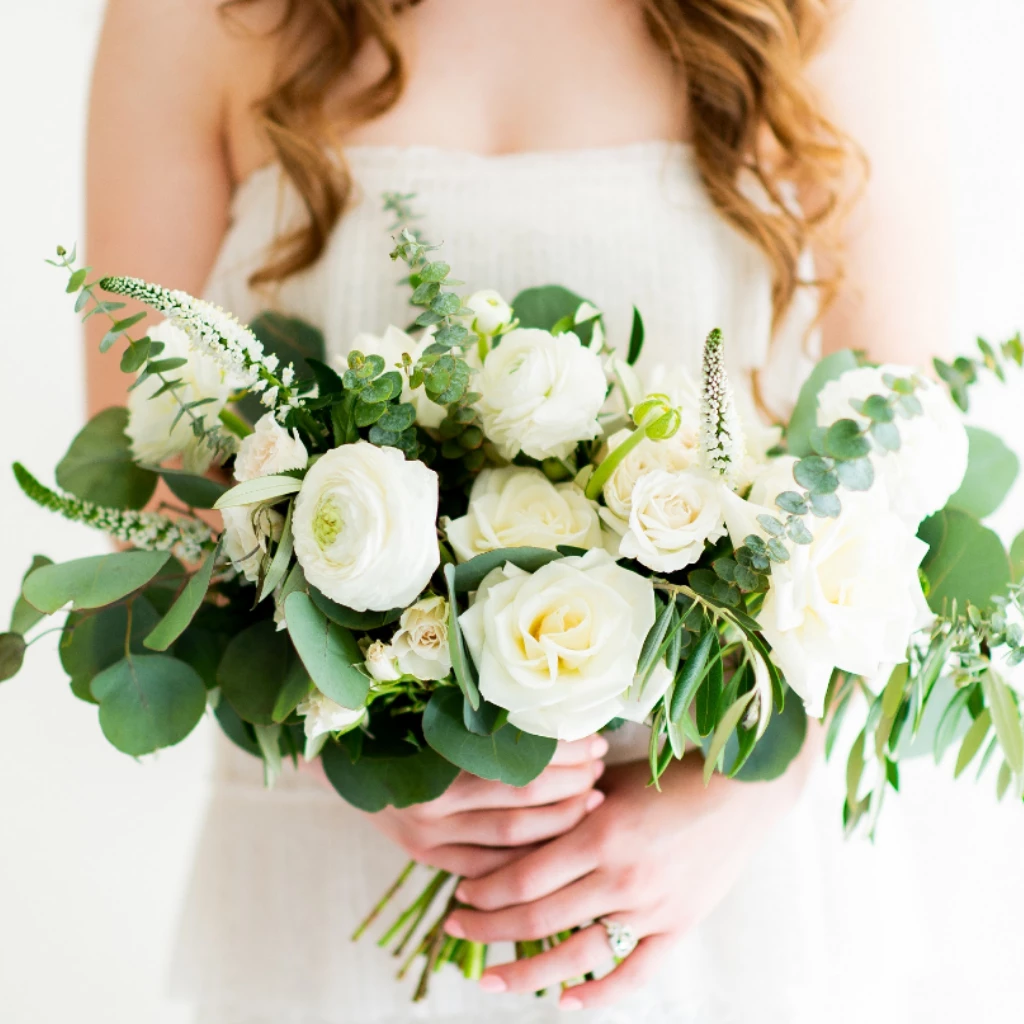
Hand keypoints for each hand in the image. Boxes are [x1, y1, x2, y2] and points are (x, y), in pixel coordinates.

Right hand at [304, 736, 608, 878]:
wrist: (337, 759)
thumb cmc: (395, 721)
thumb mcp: (433, 709)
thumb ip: (483, 716)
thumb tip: (554, 708)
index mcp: (435, 756)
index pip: (517, 762)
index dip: (563, 755)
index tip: (595, 741)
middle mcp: (431, 801)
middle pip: (521, 800)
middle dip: (571, 785)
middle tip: (601, 769)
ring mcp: (428, 835)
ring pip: (512, 838)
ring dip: (560, 820)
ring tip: (593, 800)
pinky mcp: (426, 857)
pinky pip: (488, 866)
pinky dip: (526, 856)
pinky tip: (558, 842)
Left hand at [446, 750, 812, 1010]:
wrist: (741, 789)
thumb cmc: (667, 776)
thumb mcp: (610, 782)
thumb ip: (566, 808)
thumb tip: (513, 830)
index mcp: (601, 832)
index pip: (526, 876)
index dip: (487, 890)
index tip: (461, 893)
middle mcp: (623, 875)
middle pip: (539, 918)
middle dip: (489, 928)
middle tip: (456, 927)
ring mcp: (653, 907)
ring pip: (576, 955)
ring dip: (527, 972)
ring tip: (490, 979)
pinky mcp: (679, 927)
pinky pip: (635, 974)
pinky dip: (599, 994)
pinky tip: (565, 1001)